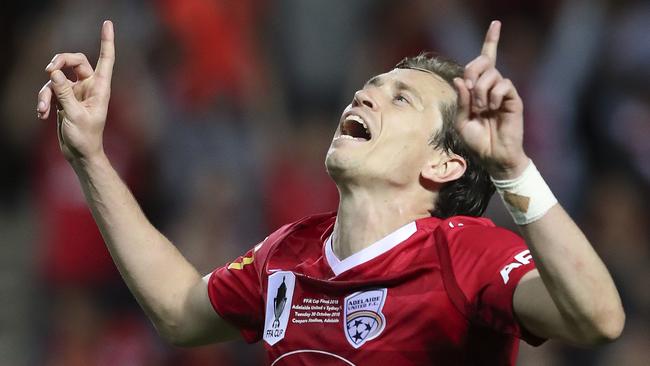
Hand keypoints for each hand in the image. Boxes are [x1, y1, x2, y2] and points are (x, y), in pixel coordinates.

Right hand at [36, 20, 114, 162]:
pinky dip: (43, 100)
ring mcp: (76, 92)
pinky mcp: (64, 99)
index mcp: (100, 88)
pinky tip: (41, 114)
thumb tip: (54, 73)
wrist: (79, 154)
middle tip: (49, 69)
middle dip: (60, 61)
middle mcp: (89, 87)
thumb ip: (64, 93)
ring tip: (43, 108)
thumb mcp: (74, 115)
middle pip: (74, 61)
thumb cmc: (85, 137)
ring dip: (46, 91)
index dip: (107, 41)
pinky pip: (50, 91)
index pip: (106, 59)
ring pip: (57, 78)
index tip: (108, 23)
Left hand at [453, 21, 528, 179]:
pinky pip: (504, 85)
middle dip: (473, 70)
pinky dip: (493, 95)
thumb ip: (461, 100)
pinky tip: (492, 108)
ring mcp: (503, 92)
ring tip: (481, 109)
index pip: (485, 61)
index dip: (491, 41)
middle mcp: (491, 87)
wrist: (493, 157)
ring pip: (491, 74)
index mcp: (478, 89)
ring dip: (481, 91)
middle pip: (483, 62)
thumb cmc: (476, 141)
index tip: (496, 23)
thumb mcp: (461, 121)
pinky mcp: (513, 99)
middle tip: (470, 89)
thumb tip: (460, 80)